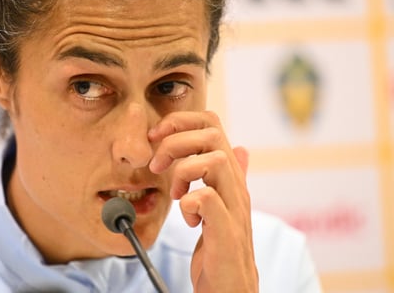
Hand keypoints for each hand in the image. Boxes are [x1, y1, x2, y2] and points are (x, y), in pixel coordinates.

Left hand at [148, 111, 257, 292]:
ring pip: (214, 160)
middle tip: (157, 165)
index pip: (212, 124)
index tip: (156, 136)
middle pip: (212, 135)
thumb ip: (226, 177)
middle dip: (176, 142)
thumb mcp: (222, 205)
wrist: (231, 288)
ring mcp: (233, 207)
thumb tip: (242, 149)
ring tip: (175, 194)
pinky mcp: (226, 232)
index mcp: (229, 176)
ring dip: (183, 172)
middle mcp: (236, 186)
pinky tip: (188, 218)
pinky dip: (188, 204)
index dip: (181, 121)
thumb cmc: (220, 246)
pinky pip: (206, 199)